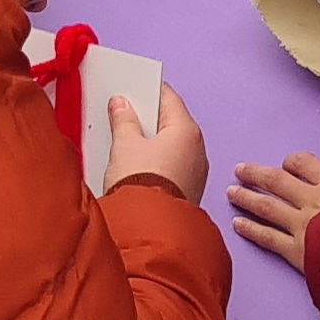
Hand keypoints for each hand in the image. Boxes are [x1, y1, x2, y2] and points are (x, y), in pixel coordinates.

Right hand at [107, 84, 206, 199]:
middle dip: (147, 118)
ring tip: (124, 140)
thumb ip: (123, 120)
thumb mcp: (124, 145)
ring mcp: (195, 171)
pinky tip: (136, 165)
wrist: (149, 229)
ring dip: (151, 141)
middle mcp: (197, 148)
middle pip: (170, 122)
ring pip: (171, 145)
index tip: (129, 89)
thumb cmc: (140, 183)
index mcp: (186, 129)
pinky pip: (171, 166)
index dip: (146, 91)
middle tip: (123, 114)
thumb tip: (122, 105)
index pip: (167, 97)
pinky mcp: (187, 190)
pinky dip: (156, 161)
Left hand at [228, 149, 319, 267]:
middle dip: (257, 175)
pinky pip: (269, 237)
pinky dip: (251, 230)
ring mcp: (303, 225)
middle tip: (241, 170)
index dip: (292, 163)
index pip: (305, 164)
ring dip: (247, 198)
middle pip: (278, 181)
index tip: (286, 164)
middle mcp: (313, 199)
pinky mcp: (299, 250)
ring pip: (267, 207)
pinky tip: (238, 224)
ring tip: (232, 192)